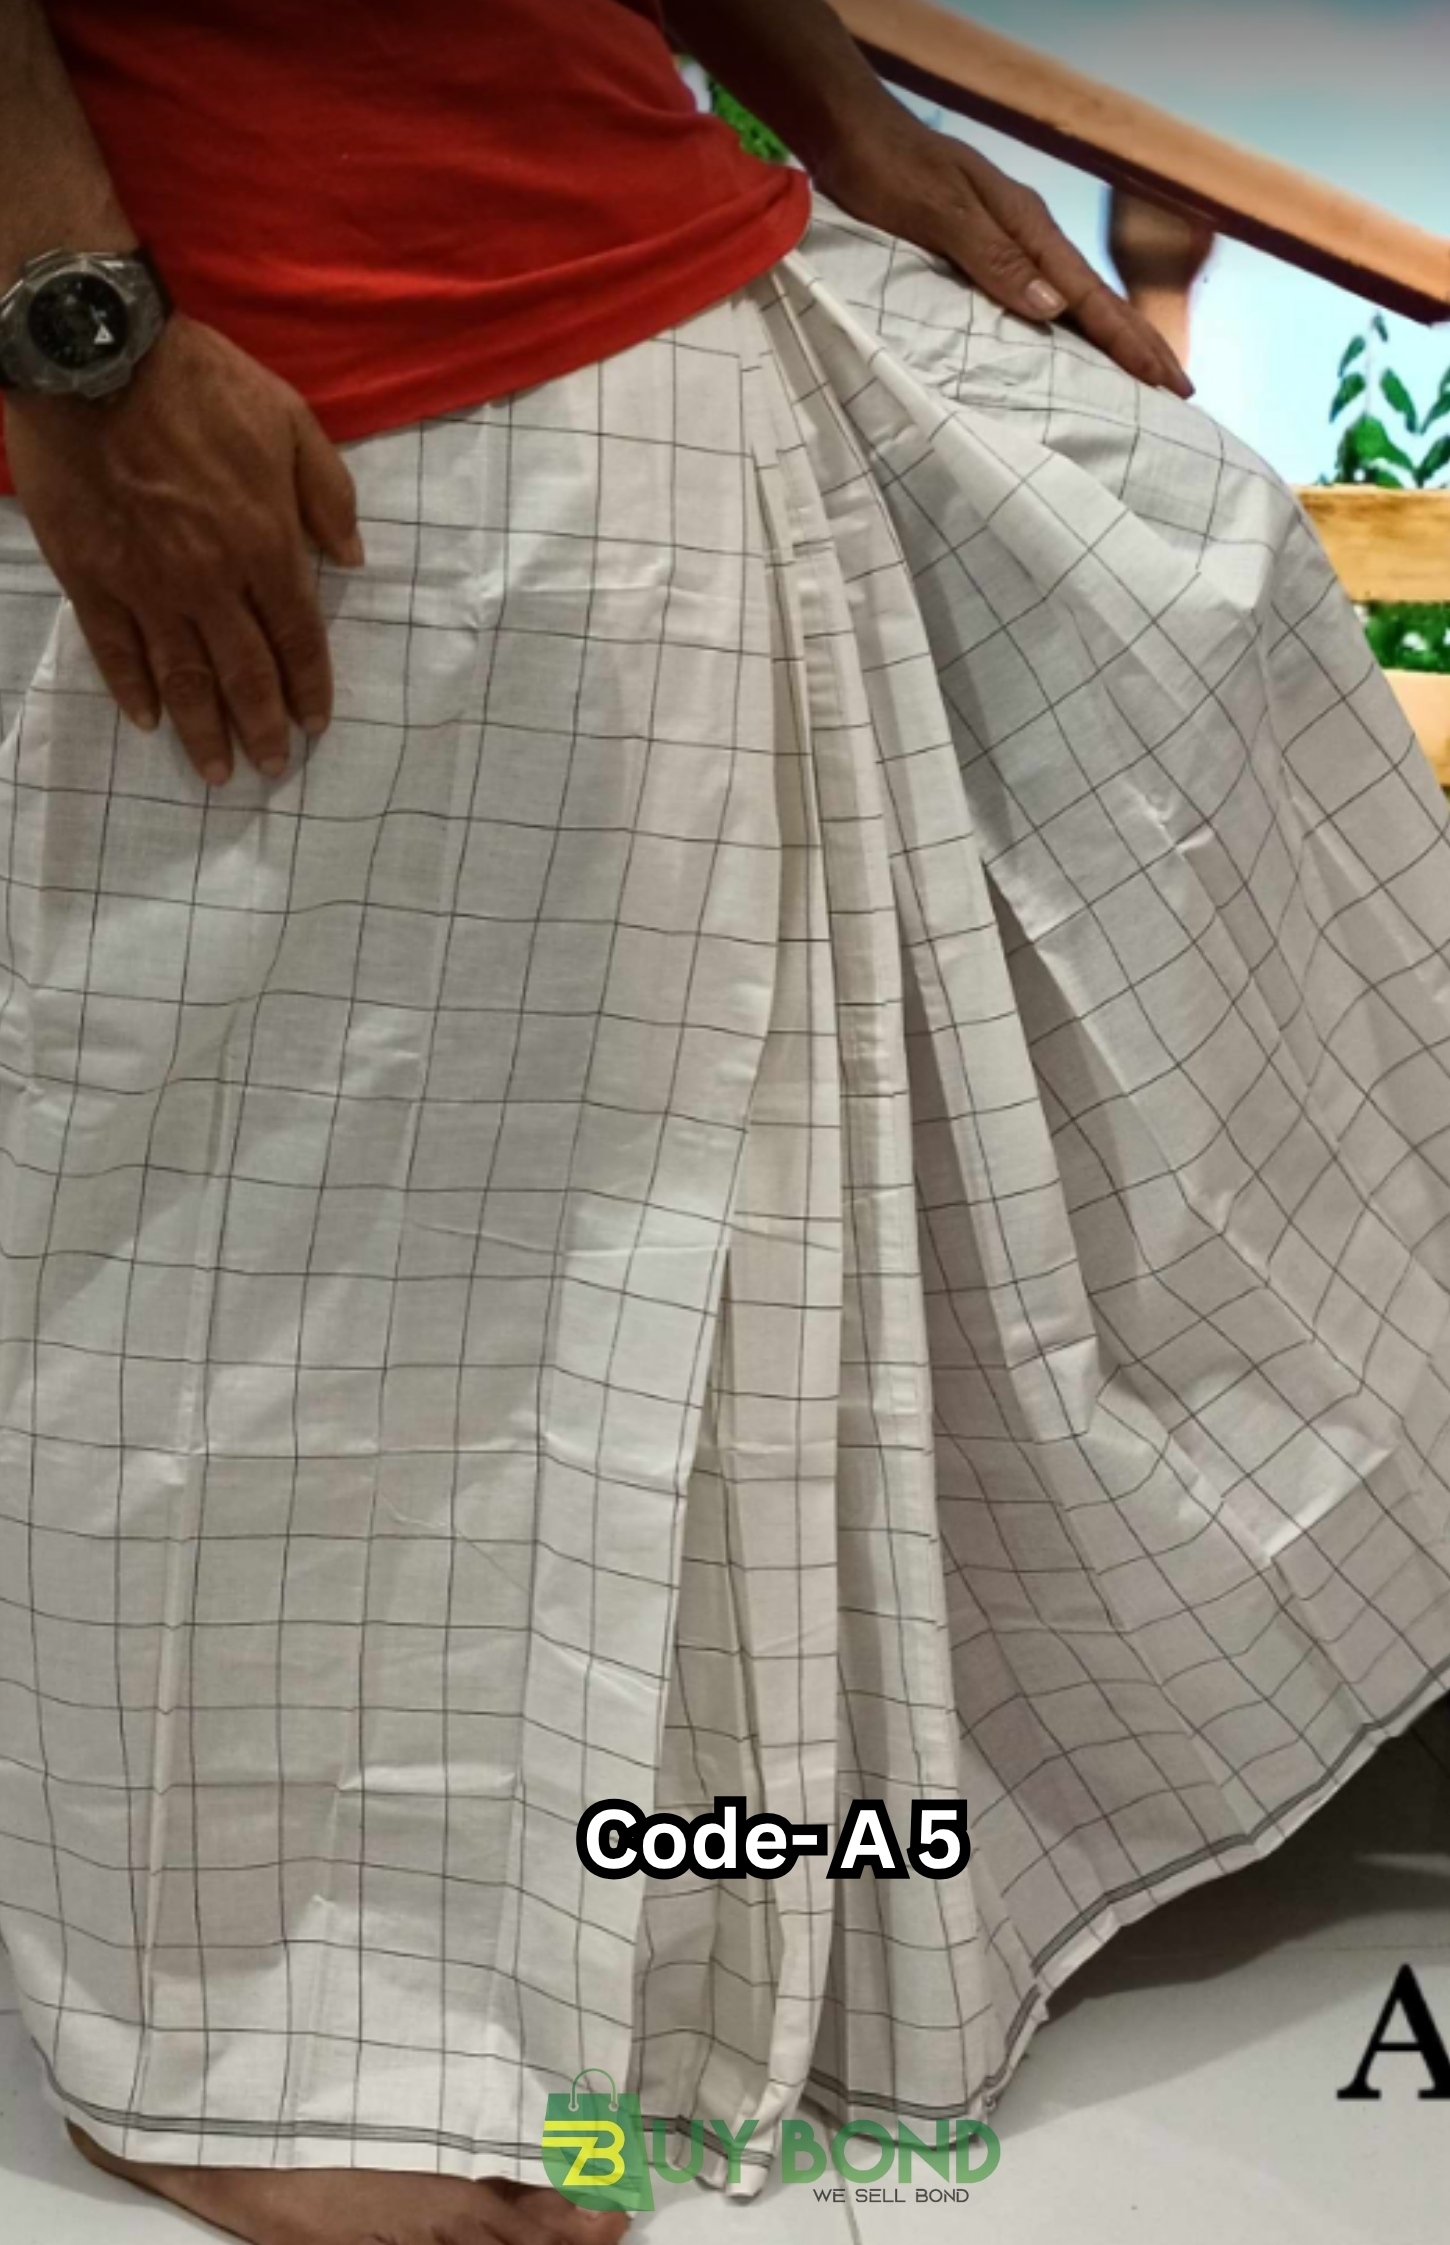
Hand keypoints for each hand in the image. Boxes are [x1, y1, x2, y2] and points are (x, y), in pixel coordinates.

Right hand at [3, 312, 363, 785]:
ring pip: (183, 676)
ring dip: (203, 730)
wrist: (94, 353)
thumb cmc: (199, 381)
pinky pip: (114, 648)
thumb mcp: (290, 419)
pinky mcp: (90, 575)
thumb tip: (355, 558)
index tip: (315, 723)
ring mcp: (145, 583)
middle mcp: (209, 579)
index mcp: (264, 544)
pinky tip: (148, 719)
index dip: (309, 685)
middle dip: (263, 727)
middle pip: (244, 672)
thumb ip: (327, 494)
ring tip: (218, 772)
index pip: (298, 635)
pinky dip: (133, 688)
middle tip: (273, 769)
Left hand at [813, 106, 1194, 398]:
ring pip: (1075, 299)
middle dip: (1140, 344)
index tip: (1167, 381)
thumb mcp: (940, 213)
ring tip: (1144, 374)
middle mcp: (1027, 233)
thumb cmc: (889, 170)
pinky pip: (1042, 297)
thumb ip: (995, 260)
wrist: (852, 133)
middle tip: (1180, 389)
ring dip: (1112, 338)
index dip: (1131, 343)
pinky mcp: (984, 248)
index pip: (1091, 297)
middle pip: (1096, 298)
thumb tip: (1054, 309)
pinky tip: (1075, 345)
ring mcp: (1009, 240)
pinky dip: (1071, 326)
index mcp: (1026, 226)